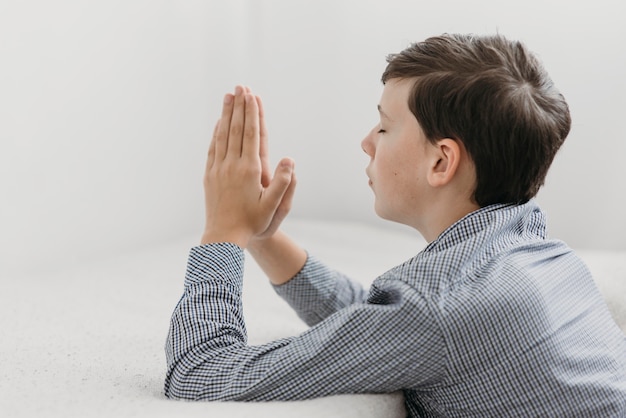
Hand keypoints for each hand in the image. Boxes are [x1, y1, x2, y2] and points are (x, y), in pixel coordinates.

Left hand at [201, 86, 294, 247]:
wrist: (223, 237)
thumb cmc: (252, 223)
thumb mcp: (273, 207)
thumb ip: (283, 183)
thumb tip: (290, 160)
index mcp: (249, 170)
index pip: (251, 135)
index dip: (252, 113)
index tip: (251, 95)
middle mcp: (232, 165)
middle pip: (236, 129)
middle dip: (239, 106)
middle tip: (240, 86)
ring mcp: (218, 169)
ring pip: (222, 135)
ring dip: (226, 114)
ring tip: (228, 96)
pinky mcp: (210, 175)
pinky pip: (213, 148)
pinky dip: (216, 132)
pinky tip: (219, 123)